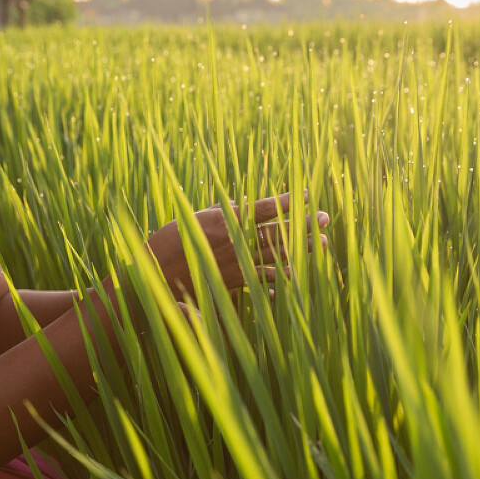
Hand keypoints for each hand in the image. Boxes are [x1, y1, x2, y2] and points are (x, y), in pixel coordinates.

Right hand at [145, 191, 328, 298]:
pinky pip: (261, 282)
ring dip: (300, 250)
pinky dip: (276, 281)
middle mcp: (236, 243)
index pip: (263, 209)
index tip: (307, 195)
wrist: (154, 276)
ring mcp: (237, 264)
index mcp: (226, 222)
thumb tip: (240, 202)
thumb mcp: (194, 218)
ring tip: (321, 244)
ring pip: (276, 255)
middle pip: (276, 232)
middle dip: (303, 225)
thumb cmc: (169, 243)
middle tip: (325, 219)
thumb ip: (220, 210)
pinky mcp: (233, 283)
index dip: (286, 202)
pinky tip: (291, 281)